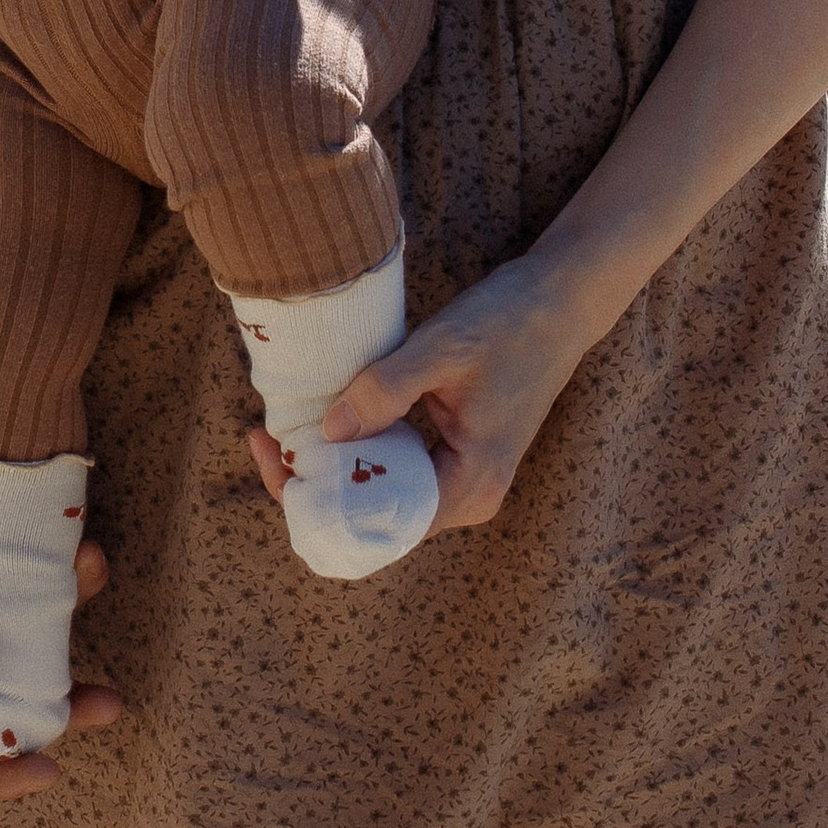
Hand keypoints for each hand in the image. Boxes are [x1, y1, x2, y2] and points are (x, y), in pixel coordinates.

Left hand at [243, 250, 590, 534]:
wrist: (561, 303)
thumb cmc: (509, 323)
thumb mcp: (442, 349)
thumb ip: (384, 391)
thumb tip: (327, 432)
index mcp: (470, 486)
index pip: (378, 524)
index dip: (318, 501)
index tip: (273, 456)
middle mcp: (468, 497)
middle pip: (376, 516)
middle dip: (318, 487)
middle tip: (266, 439)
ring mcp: (463, 479)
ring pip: (383, 494)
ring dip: (335, 468)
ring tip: (285, 431)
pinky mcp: (456, 456)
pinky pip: (396, 471)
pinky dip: (360, 451)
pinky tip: (327, 423)